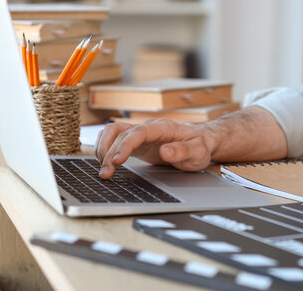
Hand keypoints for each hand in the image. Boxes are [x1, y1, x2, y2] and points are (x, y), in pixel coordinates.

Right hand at [95, 118, 212, 178]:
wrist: (200, 141)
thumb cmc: (199, 146)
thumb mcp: (197, 151)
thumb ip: (183, 151)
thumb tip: (165, 151)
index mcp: (163, 127)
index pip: (138, 132)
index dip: (125, 145)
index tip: (117, 160)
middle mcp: (149, 127)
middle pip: (121, 133)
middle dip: (109, 152)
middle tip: (105, 174)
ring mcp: (141, 133)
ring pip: (113, 132)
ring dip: (103, 149)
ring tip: (102, 170)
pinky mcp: (137, 141)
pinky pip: (115, 139)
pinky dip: (105, 148)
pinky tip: (104, 163)